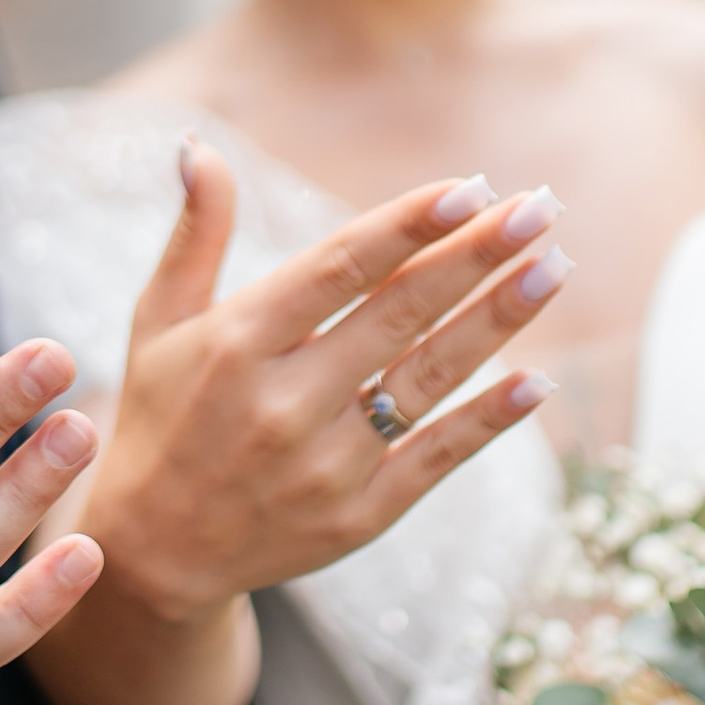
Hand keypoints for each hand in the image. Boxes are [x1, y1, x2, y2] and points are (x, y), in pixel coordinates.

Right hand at [27, 149, 566, 704]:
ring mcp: (325, 465)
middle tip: (540, 206)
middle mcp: (283, 403)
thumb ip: (195, 234)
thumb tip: (201, 148)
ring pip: (429, 379)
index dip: (409, 225)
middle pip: (400, 314)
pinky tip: (537, 381)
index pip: (340, 268)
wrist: (151, 556)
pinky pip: (436, 458)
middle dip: (477, 255)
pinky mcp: (356, 518)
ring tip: (553, 268)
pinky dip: (488, 420)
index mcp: (236, 343)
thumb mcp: (159, 322)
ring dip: (498, 321)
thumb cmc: (161, 417)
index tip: (473, 186)